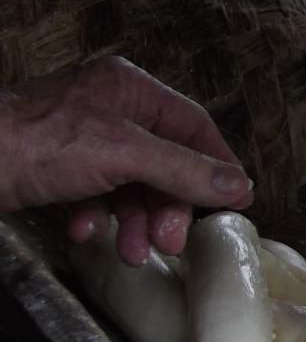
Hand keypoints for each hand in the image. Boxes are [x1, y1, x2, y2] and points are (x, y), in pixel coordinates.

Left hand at [0, 56, 252, 263]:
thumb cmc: (32, 142)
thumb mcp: (124, 155)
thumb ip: (185, 171)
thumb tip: (237, 185)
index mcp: (129, 90)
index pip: (194, 127)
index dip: (217, 167)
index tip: (236, 202)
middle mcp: (110, 110)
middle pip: (165, 164)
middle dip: (167, 209)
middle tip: (168, 242)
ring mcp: (85, 140)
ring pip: (133, 186)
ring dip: (135, 223)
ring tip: (130, 251)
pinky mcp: (61, 168)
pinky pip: (98, 196)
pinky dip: (97, 218)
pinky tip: (83, 229)